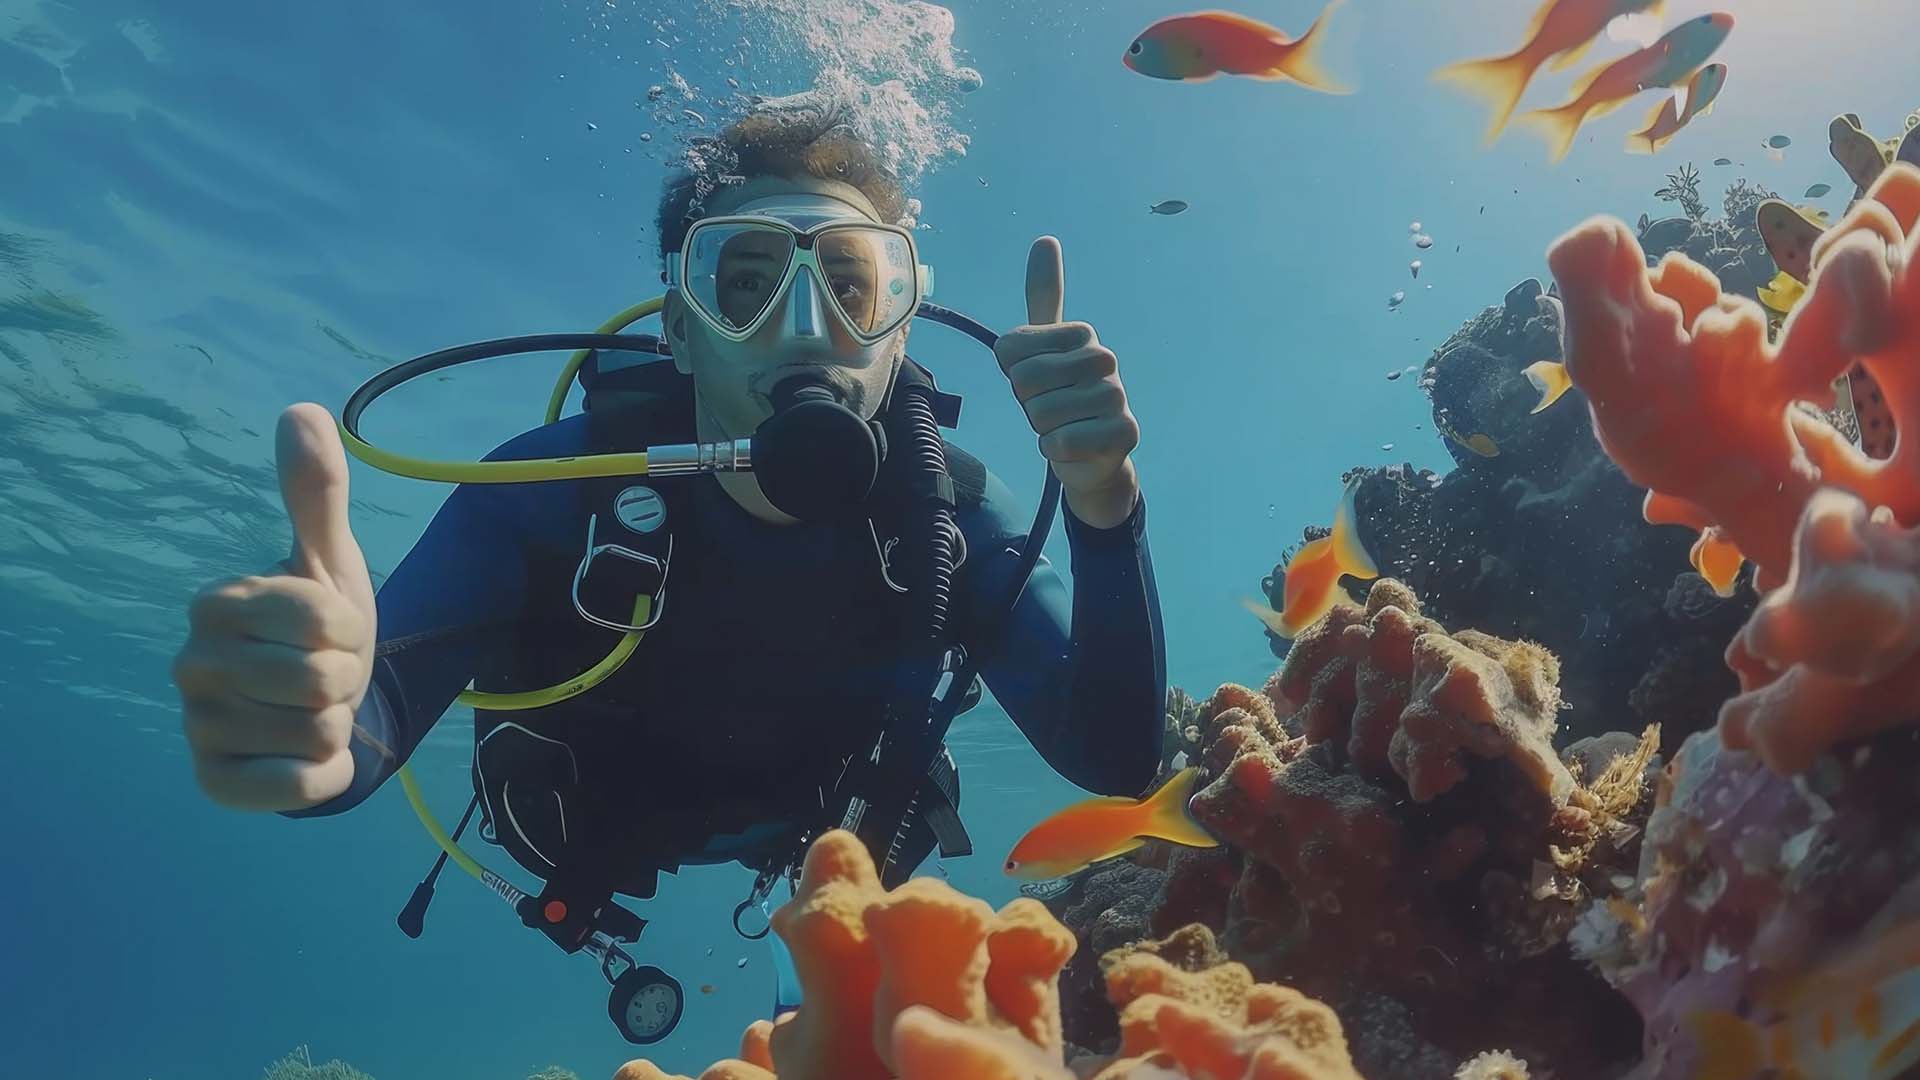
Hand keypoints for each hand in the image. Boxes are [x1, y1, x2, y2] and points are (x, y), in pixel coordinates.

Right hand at [172, 403, 377, 810]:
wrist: (324, 709)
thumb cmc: (322, 630)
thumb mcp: (329, 561)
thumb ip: (317, 493)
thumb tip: (303, 412)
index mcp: (215, 604)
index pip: (322, 618)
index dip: (349, 628)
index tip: (332, 630)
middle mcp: (191, 665)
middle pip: (321, 678)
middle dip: (345, 678)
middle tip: (324, 675)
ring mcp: (197, 726)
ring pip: (318, 730)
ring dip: (335, 725)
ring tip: (311, 712)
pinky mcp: (215, 783)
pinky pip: (297, 785)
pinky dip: (321, 774)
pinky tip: (301, 756)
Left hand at [994, 236, 1140, 527]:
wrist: (1092, 455)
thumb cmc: (1061, 397)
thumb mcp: (1041, 346)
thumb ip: (1042, 296)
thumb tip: (1046, 238)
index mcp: (1081, 334)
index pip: (1011, 353)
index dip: (1013, 375)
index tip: (1037, 382)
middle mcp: (1104, 358)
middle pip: (1024, 382)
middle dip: (1028, 404)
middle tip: (1050, 409)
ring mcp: (1117, 395)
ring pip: (1041, 415)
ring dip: (1043, 429)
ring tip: (1064, 427)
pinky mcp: (1124, 432)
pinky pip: (1061, 442)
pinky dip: (1056, 451)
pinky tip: (1075, 447)